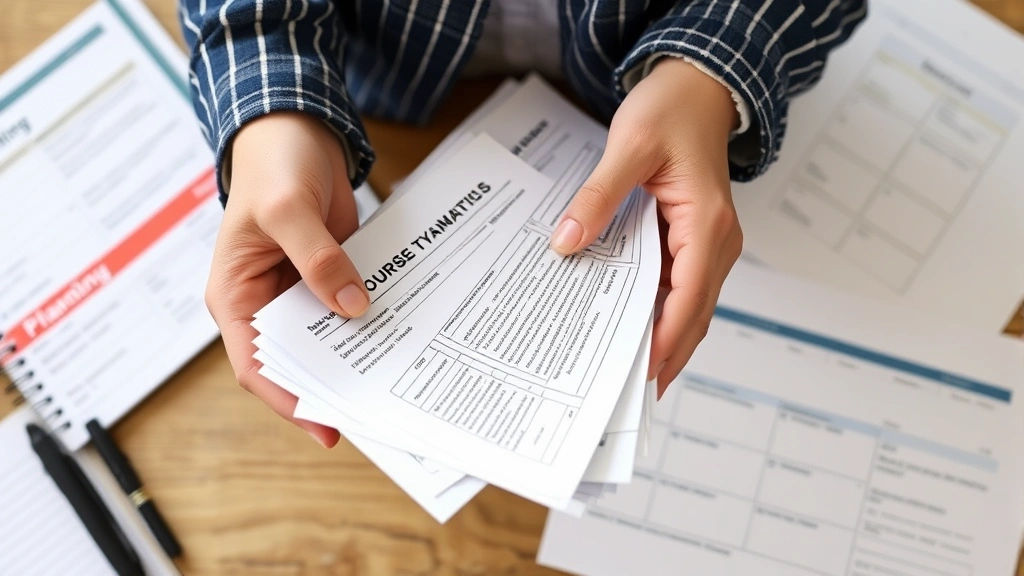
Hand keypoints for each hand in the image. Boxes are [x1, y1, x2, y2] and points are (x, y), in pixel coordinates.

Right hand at [206, 112, 368, 447]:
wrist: (296, 128)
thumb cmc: (272, 164)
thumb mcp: (287, 210)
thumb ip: (318, 260)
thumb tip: (353, 307)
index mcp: (235, 296)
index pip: (255, 365)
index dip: (288, 399)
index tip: (327, 425)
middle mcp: (265, 301)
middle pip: (296, 358)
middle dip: (329, 383)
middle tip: (372, 408)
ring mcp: (299, 290)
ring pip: (327, 336)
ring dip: (355, 353)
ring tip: (393, 378)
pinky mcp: (328, 275)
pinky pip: (349, 306)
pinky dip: (370, 319)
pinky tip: (400, 332)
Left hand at [550, 58, 742, 398]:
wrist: (698, 86)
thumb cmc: (673, 109)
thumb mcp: (629, 146)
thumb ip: (598, 197)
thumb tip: (568, 242)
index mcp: (707, 225)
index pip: (689, 297)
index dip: (666, 340)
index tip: (641, 373)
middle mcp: (715, 242)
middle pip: (693, 315)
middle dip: (664, 355)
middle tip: (627, 392)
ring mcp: (707, 245)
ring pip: (686, 306)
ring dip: (661, 338)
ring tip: (622, 370)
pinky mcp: (692, 241)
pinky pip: (676, 286)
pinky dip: (656, 311)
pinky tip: (626, 324)